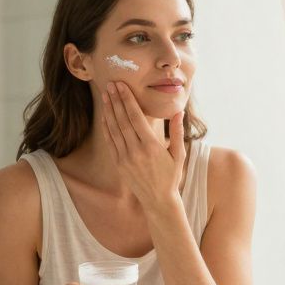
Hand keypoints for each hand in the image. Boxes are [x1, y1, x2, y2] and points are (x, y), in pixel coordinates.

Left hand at [101, 80, 185, 211]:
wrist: (158, 200)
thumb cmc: (171, 176)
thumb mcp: (179, 155)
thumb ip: (178, 132)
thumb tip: (179, 112)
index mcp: (152, 146)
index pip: (136, 117)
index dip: (127, 100)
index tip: (121, 86)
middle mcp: (136, 151)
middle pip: (122, 120)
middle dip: (116, 100)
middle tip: (110, 84)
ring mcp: (125, 158)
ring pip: (114, 129)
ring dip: (109, 110)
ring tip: (105, 95)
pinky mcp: (119, 164)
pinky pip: (110, 141)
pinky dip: (106, 127)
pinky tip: (105, 115)